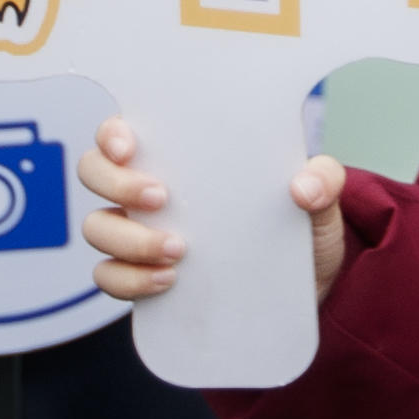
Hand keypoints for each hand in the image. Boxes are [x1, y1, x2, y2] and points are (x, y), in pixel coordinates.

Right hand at [78, 118, 346, 304]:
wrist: (308, 288)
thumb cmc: (303, 223)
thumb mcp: (322, 195)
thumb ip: (324, 179)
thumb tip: (303, 187)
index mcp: (182, 154)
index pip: (122, 130)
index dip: (111, 133)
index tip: (130, 147)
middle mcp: (149, 189)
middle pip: (94, 173)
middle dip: (117, 185)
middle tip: (163, 199)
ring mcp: (140, 233)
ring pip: (97, 228)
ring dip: (128, 239)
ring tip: (180, 251)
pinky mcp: (144, 276)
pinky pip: (109, 277)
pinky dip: (128, 280)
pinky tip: (166, 281)